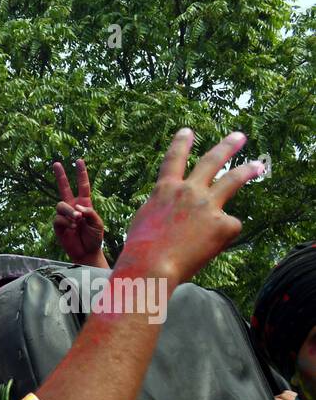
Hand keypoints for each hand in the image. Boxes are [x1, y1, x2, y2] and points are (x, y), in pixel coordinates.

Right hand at [52, 158, 105, 264]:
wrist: (87, 252)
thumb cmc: (94, 237)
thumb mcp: (97, 223)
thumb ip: (90, 212)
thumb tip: (77, 207)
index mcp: (84, 203)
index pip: (82, 185)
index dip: (81, 173)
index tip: (79, 160)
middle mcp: (72, 207)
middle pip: (64, 188)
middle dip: (60, 175)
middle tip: (56, 163)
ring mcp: (64, 216)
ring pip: (61, 205)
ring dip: (69, 212)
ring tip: (77, 221)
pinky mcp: (58, 226)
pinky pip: (58, 218)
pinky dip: (66, 222)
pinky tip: (73, 228)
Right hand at [117, 130, 262, 285]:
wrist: (151, 268)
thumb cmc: (141, 251)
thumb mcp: (144, 221)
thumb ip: (163, 208)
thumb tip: (178, 210)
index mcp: (165, 191)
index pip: (173, 160)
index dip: (181, 144)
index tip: (188, 131)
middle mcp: (188, 192)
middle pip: (211, 161)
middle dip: (226, 147)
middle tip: (238, 137)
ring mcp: (207, 206)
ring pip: (232, 181)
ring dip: (247, 170)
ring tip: (258, 165)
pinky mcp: (223, 225)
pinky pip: (229, 228)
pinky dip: (221, 238)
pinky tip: (208, 248)